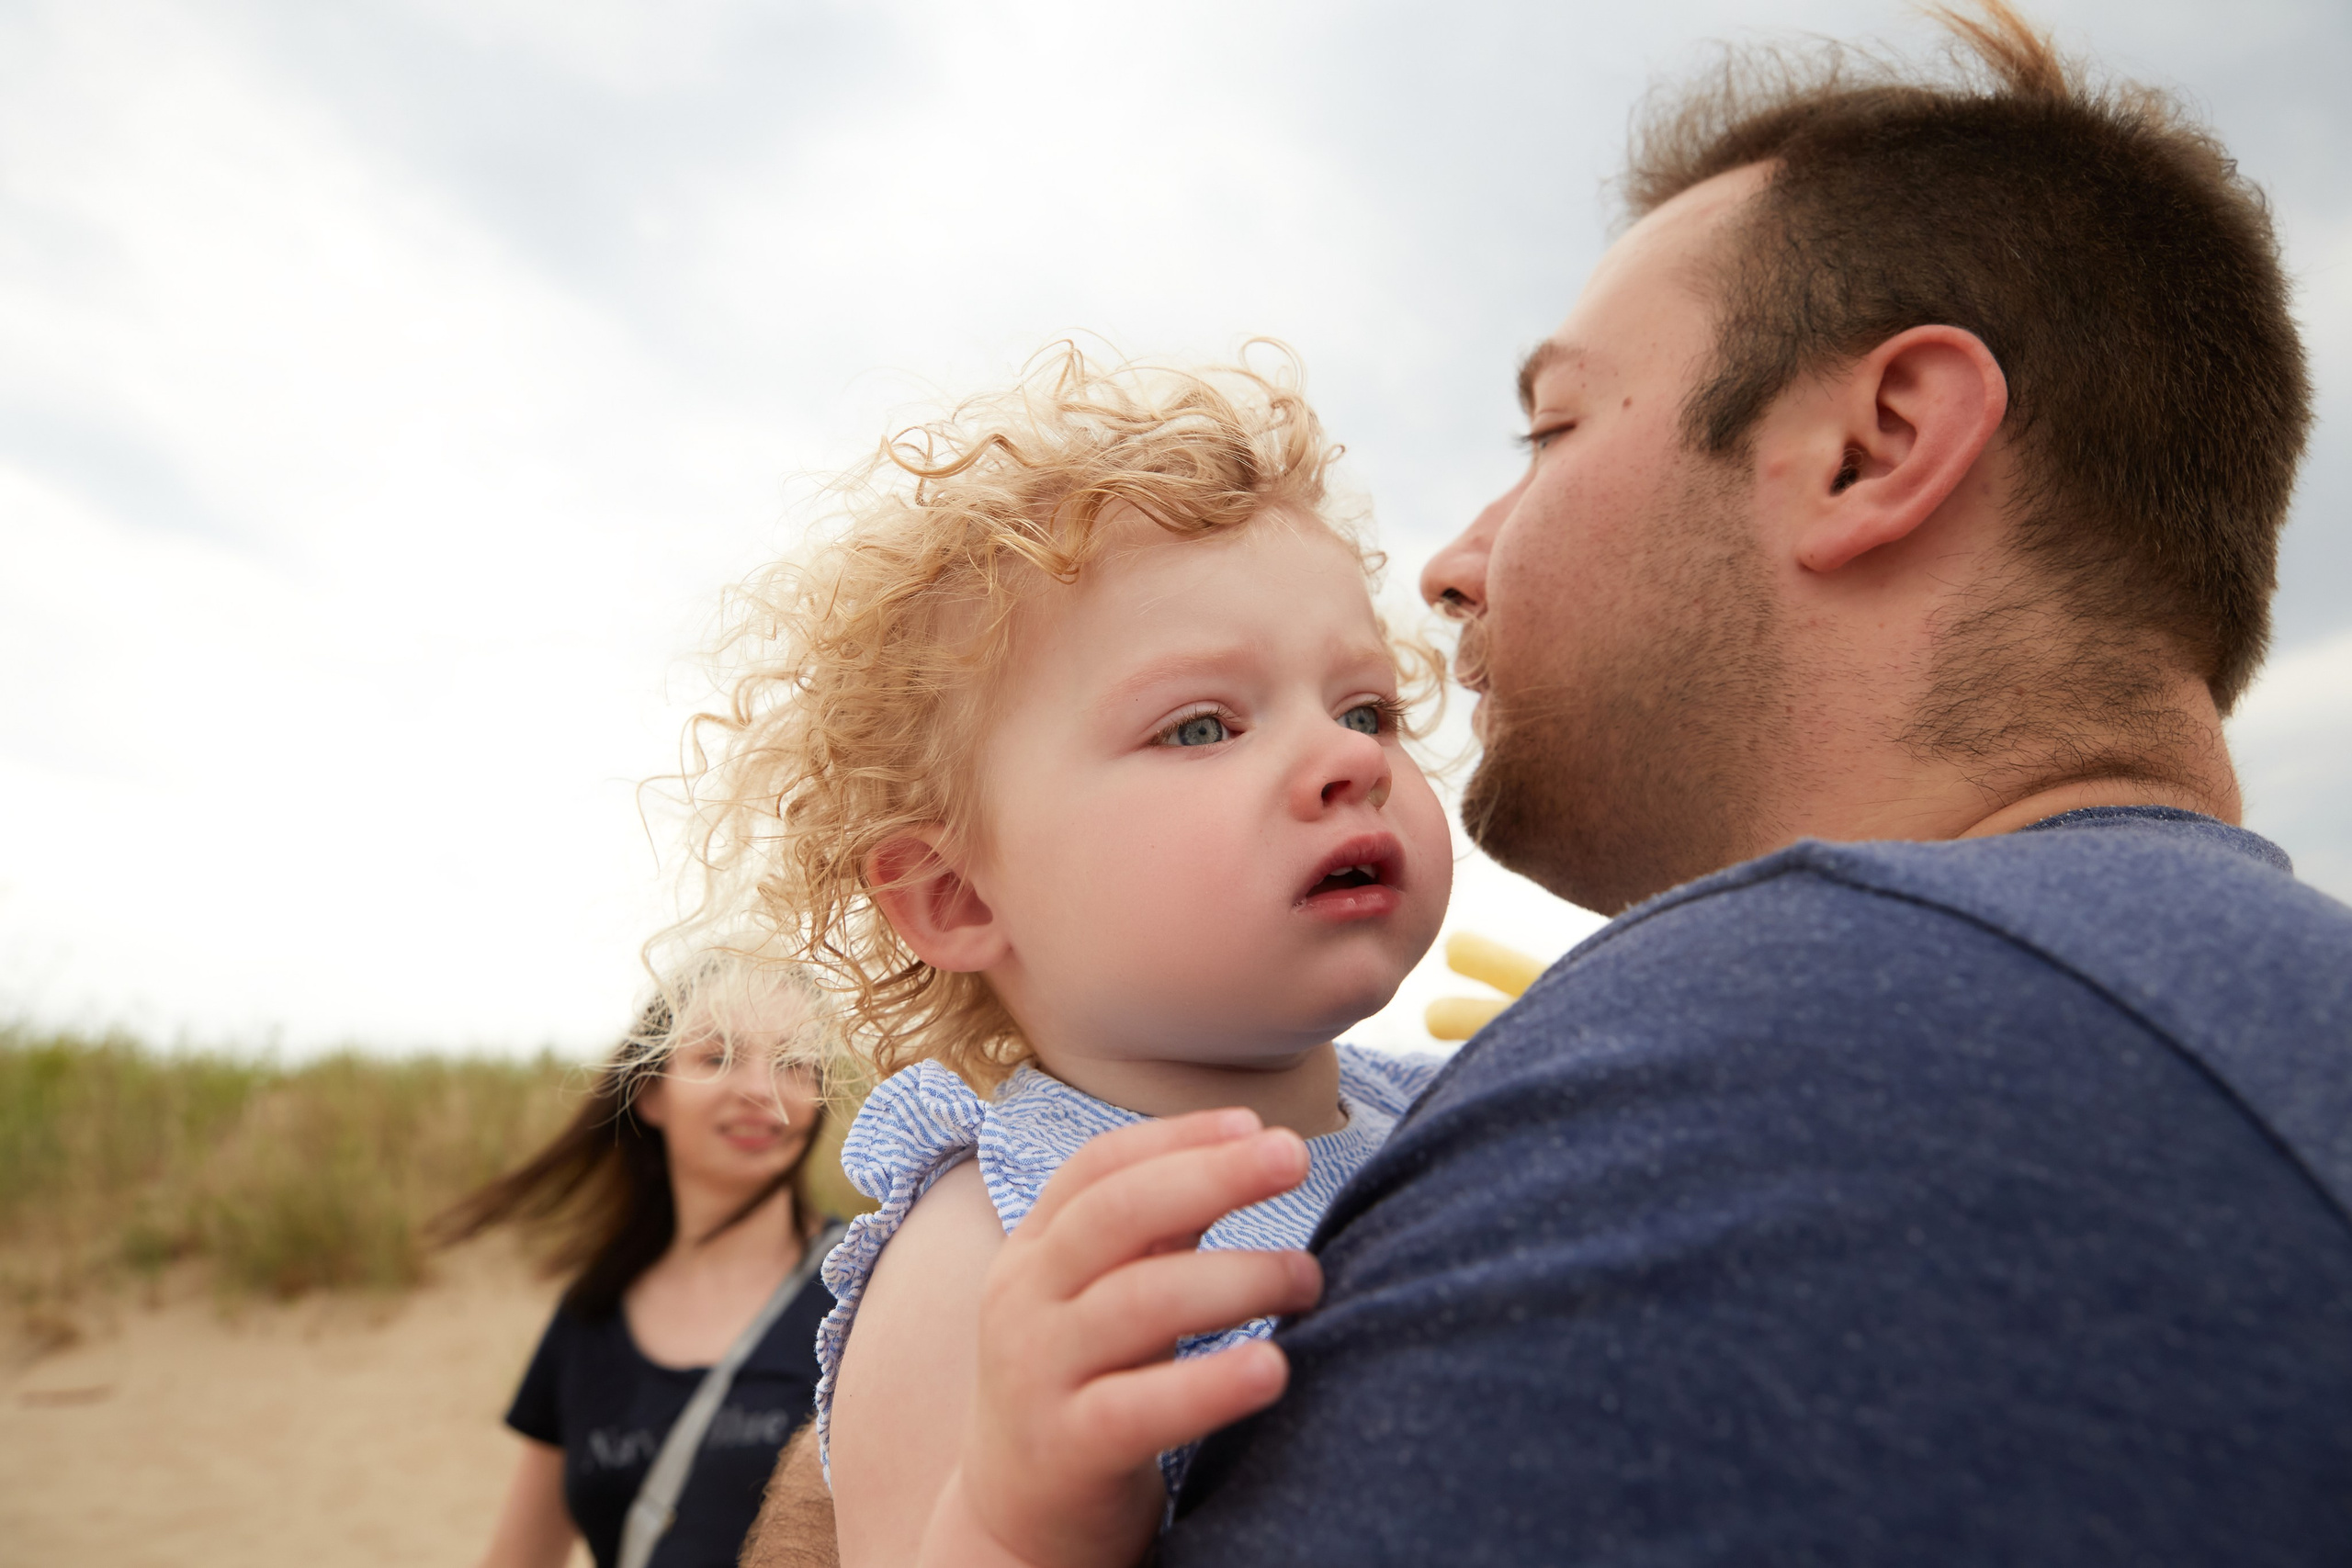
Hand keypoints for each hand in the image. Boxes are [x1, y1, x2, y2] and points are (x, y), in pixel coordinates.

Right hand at [915, 1109, 1321, 1567]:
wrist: (1015, 1524)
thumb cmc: (1084, 1386)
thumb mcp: (1101, 1298)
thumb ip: (1156, 1232)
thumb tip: (1247, 1148)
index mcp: (1034, 1252)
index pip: (1097, 1167)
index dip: (1177, 1136)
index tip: (1256, 1123)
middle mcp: (1023, 1301)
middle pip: (1114, 1214)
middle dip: (1209, 1175)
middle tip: (1294, 1158)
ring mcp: (1037, 1374)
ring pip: (1137, 1302)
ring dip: (1236, 1278)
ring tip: (1308, 1278)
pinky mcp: (1066, 1450)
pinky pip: (1138, 1408)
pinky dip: (1208, 1385)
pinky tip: (1271, 1369)